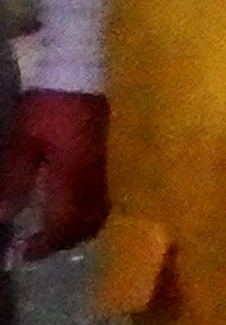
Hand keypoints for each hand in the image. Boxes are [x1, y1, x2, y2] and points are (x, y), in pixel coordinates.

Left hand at [0, 88, 107, 256]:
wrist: (87, 72)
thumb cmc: (52, 105)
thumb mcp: (24, 140)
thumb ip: (15, 179)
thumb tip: (4, 216)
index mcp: (73, 179)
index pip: (62, 225)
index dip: (43, 243)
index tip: (22, 252)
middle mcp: (97, 182)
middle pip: (86, 226)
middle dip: (62, 241)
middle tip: (38, 245)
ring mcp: (111, 171)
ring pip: (100, 214)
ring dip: (78, 229)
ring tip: (56, 229)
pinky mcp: (115, 160)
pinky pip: (107, 198)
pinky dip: (89, 212)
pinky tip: (75, 205)